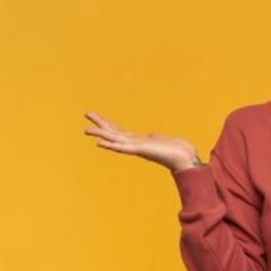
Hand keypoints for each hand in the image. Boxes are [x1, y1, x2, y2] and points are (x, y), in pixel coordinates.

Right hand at [83, 111, 202, 171]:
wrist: (185, 157)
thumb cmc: (176, 149)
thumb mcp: (161, 139)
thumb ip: (154, 137)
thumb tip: (152, 136)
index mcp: (138, 141)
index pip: (119, 132)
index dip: (107, 125)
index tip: (96, 118)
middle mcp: (134, 144)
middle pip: (113, 132)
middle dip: (100, 123)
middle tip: (86, 113)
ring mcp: (136, 147)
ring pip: (114, 139)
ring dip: (100, 134)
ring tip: (86, 129)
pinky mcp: (140, 150)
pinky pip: (121, 147)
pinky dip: (110, 145)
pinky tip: (98, 143)